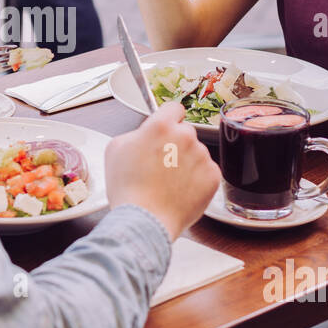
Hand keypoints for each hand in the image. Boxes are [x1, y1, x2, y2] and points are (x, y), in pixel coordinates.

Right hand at [104, 102, 219, 238]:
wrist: (145, 220)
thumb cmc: (127, 188)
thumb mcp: (115, 149)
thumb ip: (135, 133)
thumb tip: (145, 134)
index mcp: (161, 126)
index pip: (174, 108)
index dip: (168, 118)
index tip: (167, 128)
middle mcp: (185, 136)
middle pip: (185, 132)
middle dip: (176, 144)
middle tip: (161, 164)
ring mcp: (202, 156)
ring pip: (196, 153)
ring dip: (186, 162)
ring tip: (168, 183)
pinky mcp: (212, 176)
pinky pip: (205, 171)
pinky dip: (196, 180)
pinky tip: (180, 191)